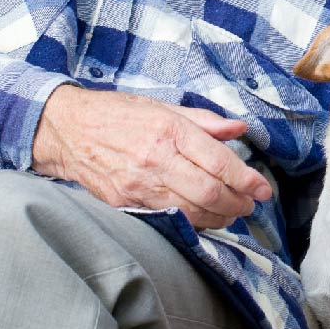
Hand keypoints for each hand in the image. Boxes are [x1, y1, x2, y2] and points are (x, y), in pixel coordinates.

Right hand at [32, 86, 272, 228]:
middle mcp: (156, 160)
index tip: (262, 188)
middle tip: (250, 204)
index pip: (218, 162)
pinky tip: (204, 217)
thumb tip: (238, 128)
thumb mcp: (162, 106)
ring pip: (191, 212)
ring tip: (232, 212)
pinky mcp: (126, 203)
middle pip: (209, 193)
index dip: (246, 180)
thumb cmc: (117, 114)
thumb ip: (204, 121)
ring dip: (219, 217)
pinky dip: (193, 222)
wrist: (66, 130)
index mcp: (168, 130)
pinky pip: (169, 218)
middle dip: (238, 203)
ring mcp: (139, 185)